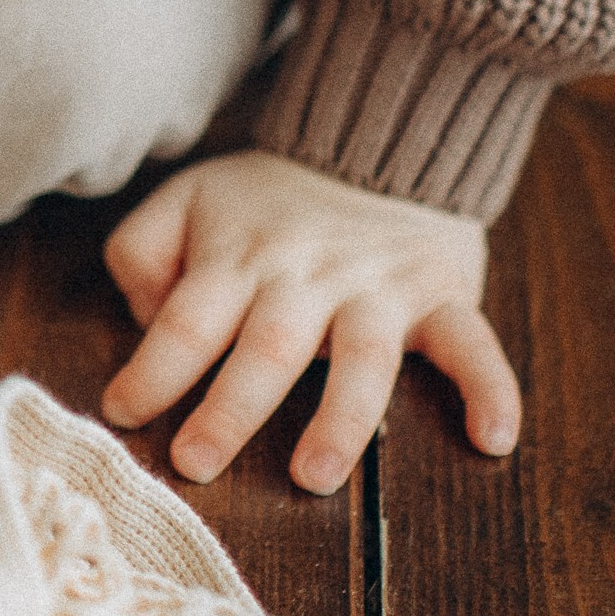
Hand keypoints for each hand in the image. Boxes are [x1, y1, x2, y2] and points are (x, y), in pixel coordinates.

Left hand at [100, 152, 519, 493]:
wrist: (378, 138)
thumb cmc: (267, 195)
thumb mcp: (187, 199)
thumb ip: (143, 251)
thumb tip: (144, 320)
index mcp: (239, 259)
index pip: (188, 321)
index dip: (153, 370)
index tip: (122, 414)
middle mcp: (307, 279)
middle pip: (267, 349)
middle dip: (230, 410)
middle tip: (195, 463)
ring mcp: (379, 290)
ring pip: (363, 359)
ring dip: (340, 420)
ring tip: (313, 477)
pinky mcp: (441, 295)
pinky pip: (472, 343)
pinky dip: (489, 388)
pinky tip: (492, 439)